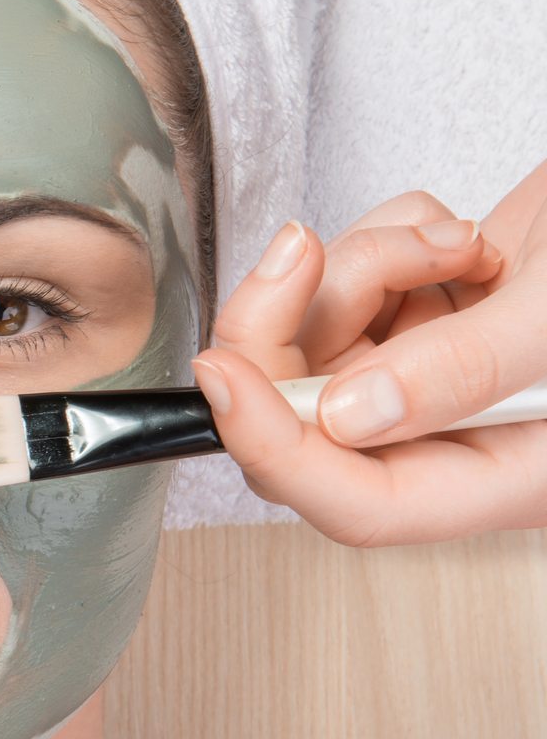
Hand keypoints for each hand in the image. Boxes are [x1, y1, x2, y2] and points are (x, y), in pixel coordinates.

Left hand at [190, 158, 546, 546]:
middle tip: (306, 250)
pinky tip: (458, 232)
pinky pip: (360, 290)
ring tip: (454, 239)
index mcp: (522, 479)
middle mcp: (473, 440)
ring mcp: (449, 380)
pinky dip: (388, 243)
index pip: (365, 506)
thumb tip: (350, 417)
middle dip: (300, 325)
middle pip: (318, 422)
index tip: (222, 374)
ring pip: (329, 343)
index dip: (278, 450)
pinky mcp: (441, 320)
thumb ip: (467, 366)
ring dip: (360, 268)